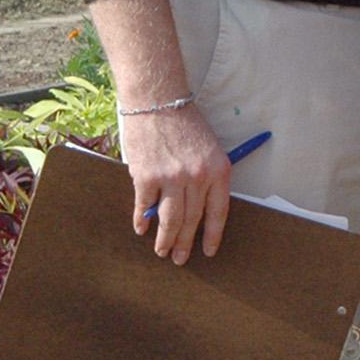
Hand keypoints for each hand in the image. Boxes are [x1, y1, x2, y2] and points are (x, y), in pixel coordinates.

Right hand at [123, 103, 232, 264]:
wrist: (158, 101)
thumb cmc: (185, 123)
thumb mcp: (208, 148)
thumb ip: (205, 177)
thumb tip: (197, 209)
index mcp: (218, 169)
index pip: (219, 211)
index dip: (212, 235)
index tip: (209, 252)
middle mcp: (197, 176)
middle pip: (192, 220)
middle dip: (185, 243)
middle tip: (180, 259)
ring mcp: (171, 177)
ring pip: (169, 219)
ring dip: (165, 240)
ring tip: (162, 252)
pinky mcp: (146, 175)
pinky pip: (145, 206)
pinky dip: (142, 220)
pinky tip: (141, 228)